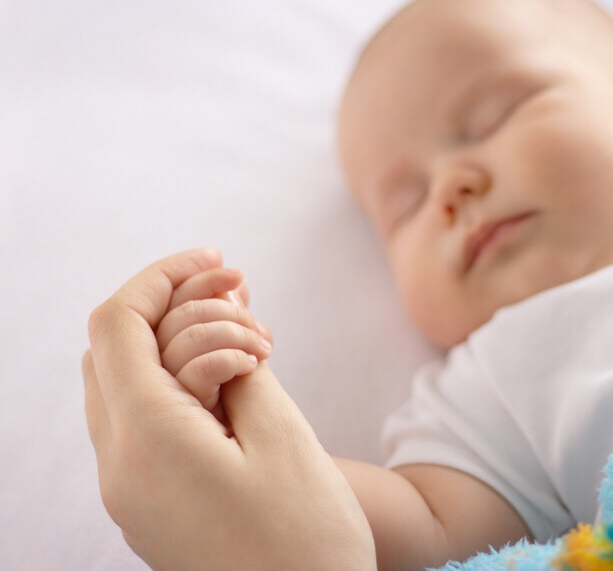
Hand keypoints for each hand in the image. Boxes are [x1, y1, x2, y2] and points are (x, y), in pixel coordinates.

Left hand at [83, 249, 375, 569]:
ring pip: (130, 380)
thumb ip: (240, 365)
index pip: (117, 324)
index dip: (164, 276)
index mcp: (145, 442)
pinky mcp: (150, 500)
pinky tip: (239, 376)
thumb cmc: (307, 542)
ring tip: (259, 344)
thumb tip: (224, 317)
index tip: (219, 260)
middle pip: (117, 347)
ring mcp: (129, 487)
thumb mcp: (283, 435)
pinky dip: (186, 382)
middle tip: (246, 292)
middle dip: (180, 304)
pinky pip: (148, 418)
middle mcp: (118, 465)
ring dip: (188, 343)